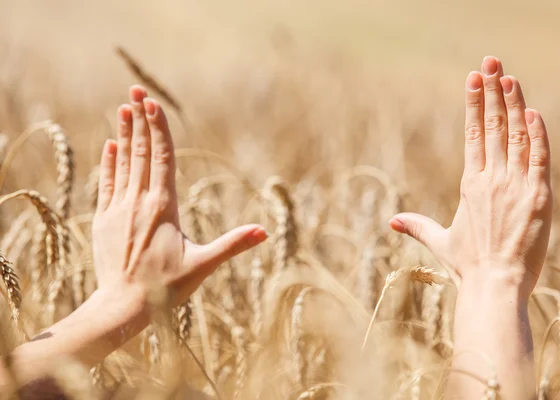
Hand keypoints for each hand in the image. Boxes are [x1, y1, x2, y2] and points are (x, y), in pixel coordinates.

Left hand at [92, 85, 266, 307]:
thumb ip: (233, 244)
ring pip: (123, 163)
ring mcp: (119, 209)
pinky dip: (109, 162)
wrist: (122, 306)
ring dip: (124, 134)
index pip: (162, 159)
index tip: (153, 105)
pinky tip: (109, 145)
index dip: (159, 130)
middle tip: (136, 92)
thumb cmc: (165, 287)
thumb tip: (265, 232)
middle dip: (140, 120)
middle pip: (141, 152)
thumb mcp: (203, 265)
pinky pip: (108, 183)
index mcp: (164, 207)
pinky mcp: (105, 220)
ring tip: (124, 109)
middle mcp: (139, 201)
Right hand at [390, 57, 551, 294]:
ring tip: (511, 77)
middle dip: (492, 91)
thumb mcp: (440, 242)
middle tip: (491, 62)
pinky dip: (538, 134)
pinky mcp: (539, 197)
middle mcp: (491, 179)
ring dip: (514, 104)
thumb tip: (391, 222)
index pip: (473, 134)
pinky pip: (539, 158)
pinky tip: (533, 112)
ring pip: (517, 136)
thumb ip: (417, 225)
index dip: (474, 104)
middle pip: (493, 126)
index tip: (474, 79)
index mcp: (470, 184)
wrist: (494, 285)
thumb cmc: (468, 266)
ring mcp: (516, 186)